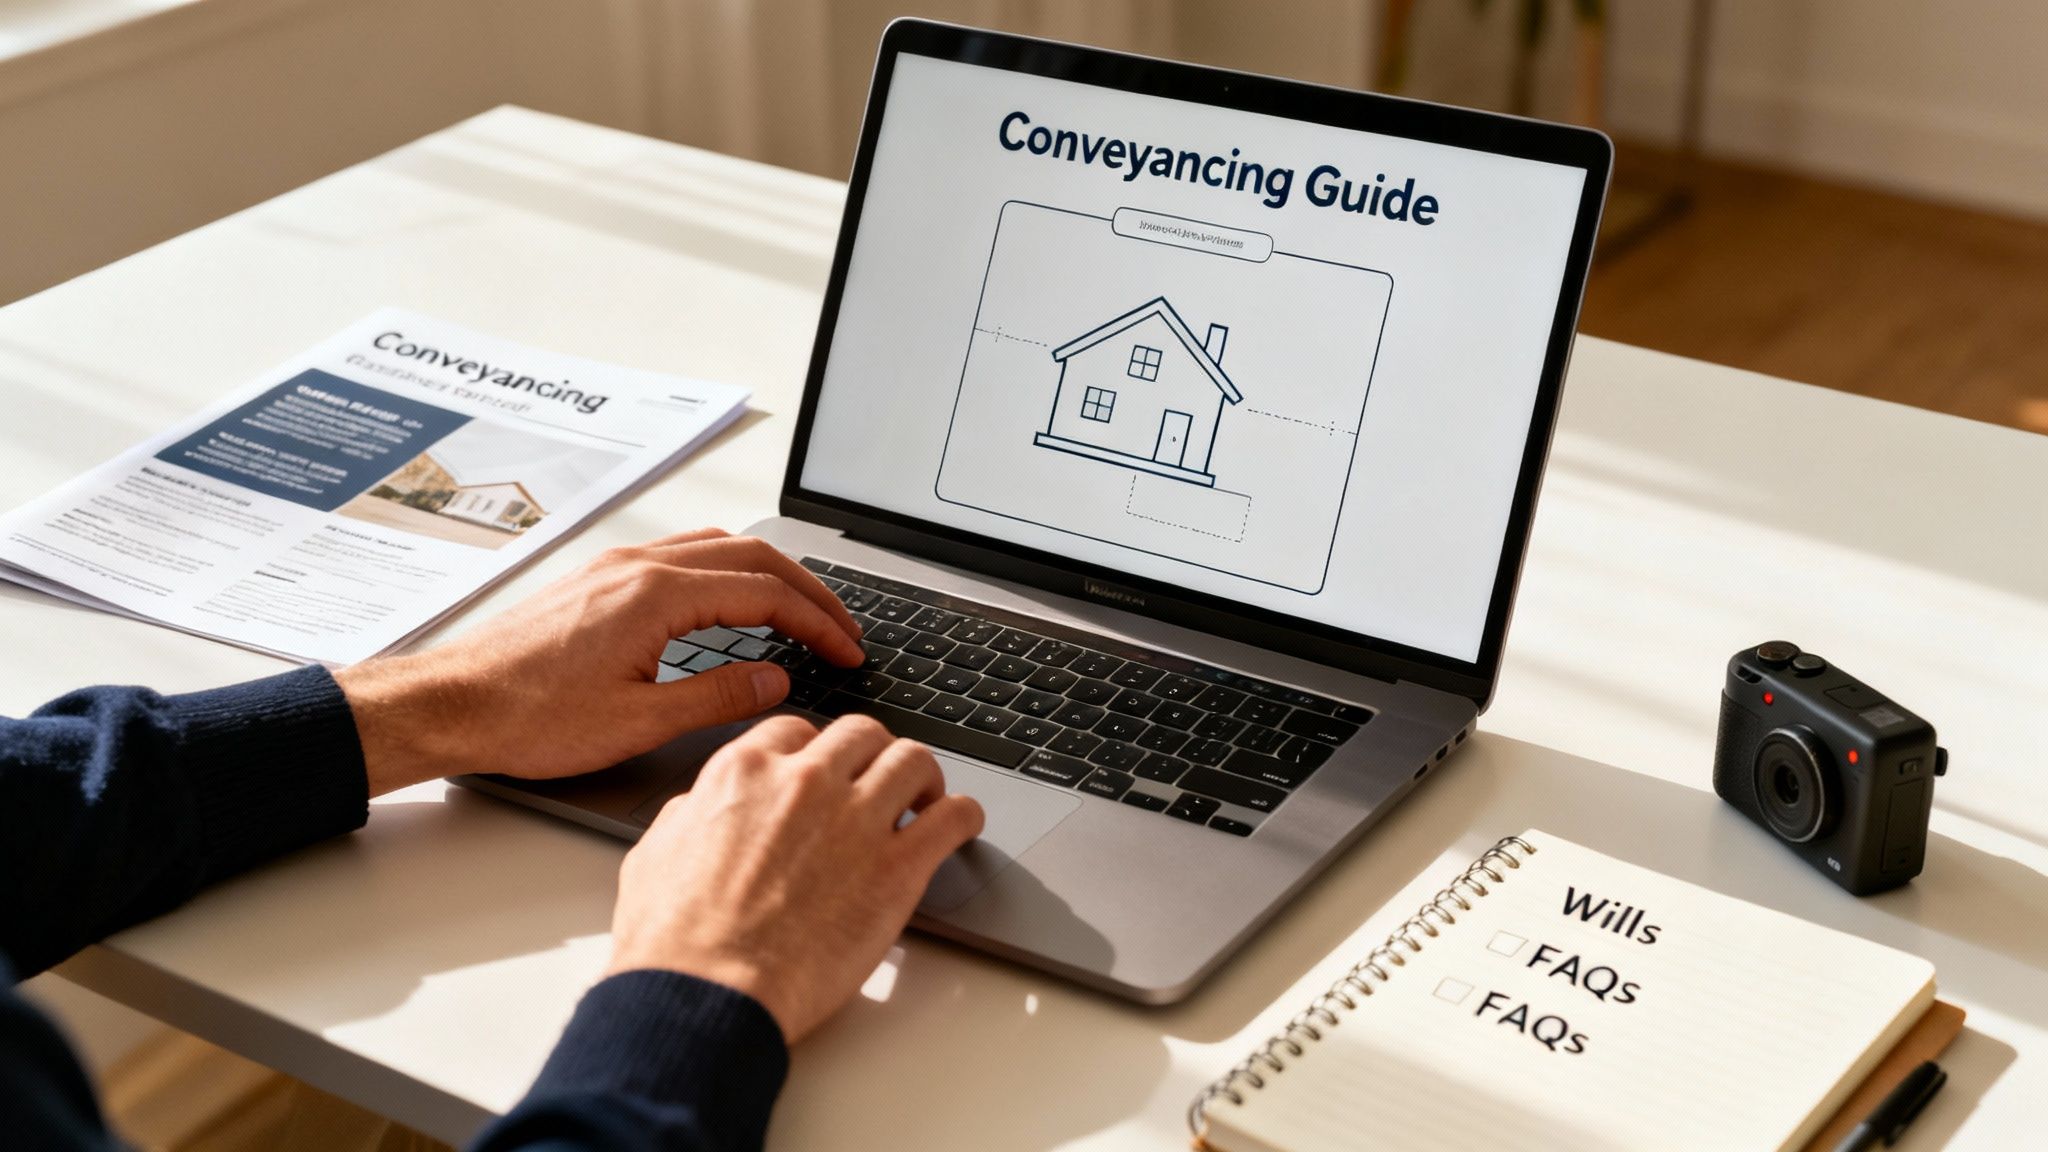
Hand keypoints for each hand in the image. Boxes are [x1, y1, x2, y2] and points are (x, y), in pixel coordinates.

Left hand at [335, 530, 864, 794]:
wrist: (451, 704)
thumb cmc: (529, 717)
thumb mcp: (639, 722)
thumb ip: (719, 696)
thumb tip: (776, 680)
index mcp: (656, 595)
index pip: (765, 594)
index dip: (818, 622)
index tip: (848, 650)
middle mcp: (638, 565)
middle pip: (751, 556)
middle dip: (807, 591)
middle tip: (843, 628)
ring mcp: (616, 566)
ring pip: (716, 547)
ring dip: (767, 575)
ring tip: (799, 611)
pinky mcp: (598, 579)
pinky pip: (682, 555)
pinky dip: (726, 572)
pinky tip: (731, 603)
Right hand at [605, 713, 983, 1042]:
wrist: (706, 994)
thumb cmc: (674, 941)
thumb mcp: (655, 855)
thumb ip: (689, 817)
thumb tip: (700, 810)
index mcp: (744, 772)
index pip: (798, 731)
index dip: (817, 751)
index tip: (827, 772)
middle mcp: (805, 782)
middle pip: (862, 734)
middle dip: (873, 754)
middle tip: (879, 782)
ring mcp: (856, 820)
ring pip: (913, 759)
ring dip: (923, 777)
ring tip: (924, 800)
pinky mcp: (898, 868)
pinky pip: (953, 817)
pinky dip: (964, 815)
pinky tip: (961, 826)